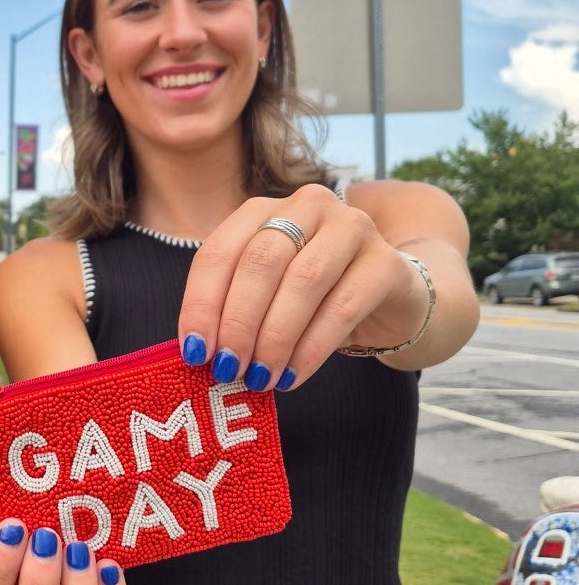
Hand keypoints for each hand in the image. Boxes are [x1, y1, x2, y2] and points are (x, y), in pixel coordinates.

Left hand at [177, 183, 432, 391]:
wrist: (390, 301)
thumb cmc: (315, 299)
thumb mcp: (267, 295)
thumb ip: (232, 309)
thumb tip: (197, 352)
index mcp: (265, 209)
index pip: (221, 251)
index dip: (202, 303)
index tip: (194, 352)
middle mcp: (308, 206)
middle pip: (262, 261)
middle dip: (238, 322)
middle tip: (227, 368)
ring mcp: (353, 227)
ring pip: (303, 281)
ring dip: (275, 338)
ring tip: (259, 378)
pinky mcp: (387, 262)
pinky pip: (343, 307)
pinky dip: (312, 348)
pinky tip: (293, 376)